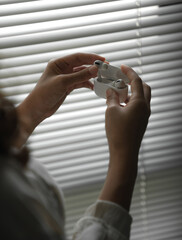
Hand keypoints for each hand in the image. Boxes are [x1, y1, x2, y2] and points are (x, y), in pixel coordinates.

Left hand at [15, 53, 104, 147]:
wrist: (38, 109)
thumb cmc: (44, 93)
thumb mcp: (62, 83)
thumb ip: (79, 76)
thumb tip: (95, 69)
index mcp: (58, 63)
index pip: (78, 57)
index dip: (90, 57)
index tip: (102, 60)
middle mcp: (62, 69)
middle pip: (81, 64)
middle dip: (93, 66)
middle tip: (105, 67)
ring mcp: (66, 78)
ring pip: (82, 74)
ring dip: (91, 76)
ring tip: (101, 77)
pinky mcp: (68, 86)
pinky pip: (80, 82)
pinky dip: (87, 84)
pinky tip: (93, 87)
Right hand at [99, 65, 150, 209]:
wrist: (124, 153)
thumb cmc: (118, 132)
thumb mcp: (111, 111)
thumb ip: (112, 98)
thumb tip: (111, 90)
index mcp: (140, 102)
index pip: (137, 81)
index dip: (129, 72)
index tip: (122, 67)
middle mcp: (145, 108)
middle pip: (144, 88)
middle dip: (134, 82)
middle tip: (122, 80)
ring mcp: (144, 115)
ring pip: (141, 98)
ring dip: (131, 93)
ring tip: (117, 94)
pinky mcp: (140, 122)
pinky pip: (137, 107)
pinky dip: (130, 102)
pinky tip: (119, 106)